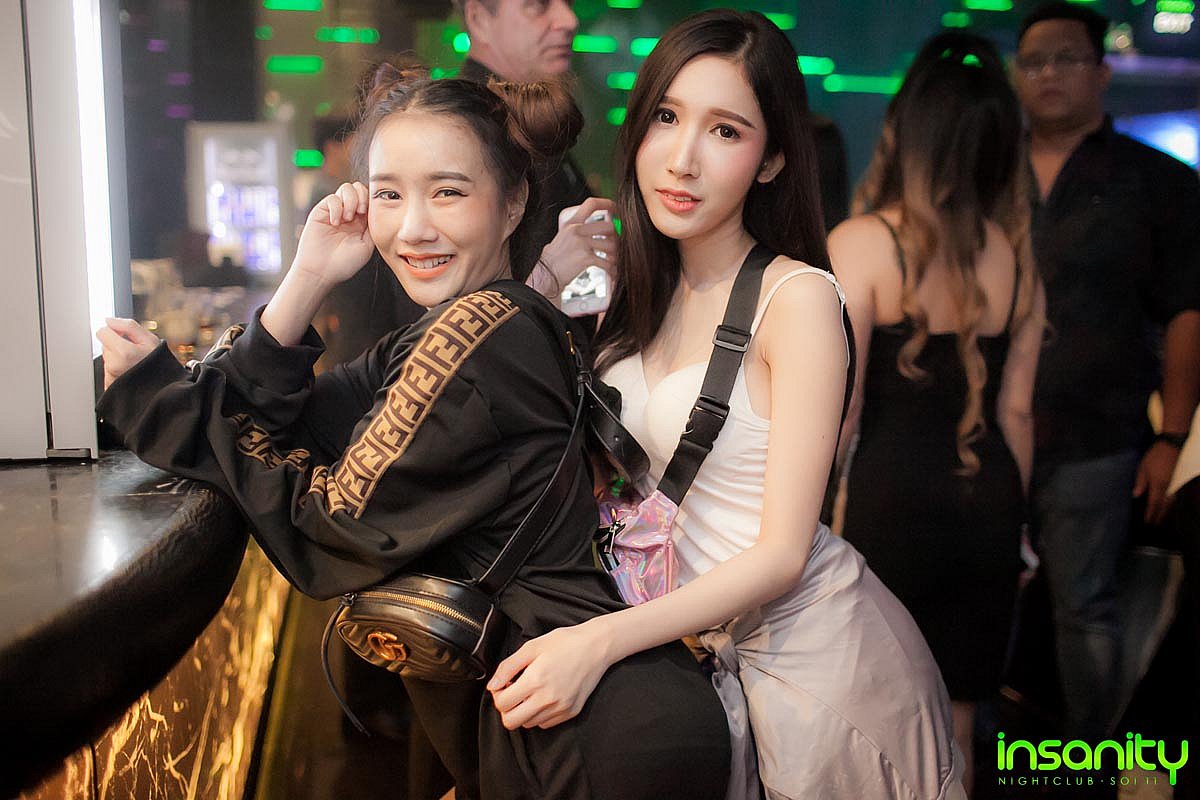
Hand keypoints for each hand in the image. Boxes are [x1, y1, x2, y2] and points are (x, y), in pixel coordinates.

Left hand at [97, 317, 160, 388]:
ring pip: (107, 358)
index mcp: (123, 352)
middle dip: (117, 345)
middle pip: (105, 345)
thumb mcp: (150, 339)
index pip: (102, 332)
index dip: (113, 330)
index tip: (123, 335)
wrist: (164, 388)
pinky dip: (117, 369)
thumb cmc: (160, 364)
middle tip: (135, 352)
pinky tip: (130, 371)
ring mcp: (111, 376)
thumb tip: (109, 321)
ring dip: (117, 357)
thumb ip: (128, 326)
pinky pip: (108, 370)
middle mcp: (113, 365)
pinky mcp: (110, 385)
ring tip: (134, 363)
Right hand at [293, 182, 373, 286]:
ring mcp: (335, 211)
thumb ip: (372, 226)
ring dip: (350, 200)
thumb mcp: (367, 245)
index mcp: (362, 222)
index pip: (370, 200)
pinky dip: (336, 207)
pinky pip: (332, 198)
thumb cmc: (344, 263)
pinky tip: (335, 222)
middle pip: (359, 188)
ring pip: (346, 188)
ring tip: (348, 218)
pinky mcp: (321, 211)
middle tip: (360, 212)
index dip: (372, 201)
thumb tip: (376, 209)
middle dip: (362, 196)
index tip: (370, 213)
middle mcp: (349, 214)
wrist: (321, 271)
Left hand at [487, 620, 613, 729]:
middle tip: (513, 692)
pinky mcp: (570, 712)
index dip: (498, 694)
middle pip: (511, 722)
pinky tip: (543, 696)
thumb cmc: (565, 642)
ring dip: (523, 711)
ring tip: (530, 691)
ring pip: (527, 724)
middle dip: (507, 708)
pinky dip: (539, 714)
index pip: (502, 704)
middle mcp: (547, 699)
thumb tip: (492, 685)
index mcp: (535, 680)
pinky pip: (545, 724)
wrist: (597, 646)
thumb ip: (508, 667)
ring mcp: (560, 708)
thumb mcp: (532, 647)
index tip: (504, 684)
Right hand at [530, 197, 616, 297]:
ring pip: (611, 245)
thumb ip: (580, 229)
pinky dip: (611, 269)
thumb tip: (604, 227)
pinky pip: (607, 262)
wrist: (546, 274)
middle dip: (615, 237)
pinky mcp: (586, 258)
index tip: (616, 209)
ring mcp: (581, 243)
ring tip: (611, 261)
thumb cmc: (556, 258)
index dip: (607, 204)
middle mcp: (576, 230)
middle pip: (608, 226)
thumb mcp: (565, 236)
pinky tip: (611, 272)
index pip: (591, 204)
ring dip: (614, 255)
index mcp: (570, 222)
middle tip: (615, 245)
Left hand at [1133, 441, 1179, 524]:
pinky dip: (1170, 503)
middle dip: (1159, 516)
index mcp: (1158, 484)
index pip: (1154, 503)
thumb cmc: (1155, 456)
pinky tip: (1167, 506)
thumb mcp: (1143, 468)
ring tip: (1160, 519)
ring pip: (1171, 502)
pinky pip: (1174, 496)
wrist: (1171, 445)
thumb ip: (1140, 483)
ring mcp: (1175, 484)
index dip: (1151, 514)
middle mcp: (1168, 486)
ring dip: (1165, 511)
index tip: (1147, 522)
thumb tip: (1136, 495)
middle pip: (1165, 506)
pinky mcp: (1178, 481)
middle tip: (1154, 525)